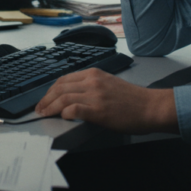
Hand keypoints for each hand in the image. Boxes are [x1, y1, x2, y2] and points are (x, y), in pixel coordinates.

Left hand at [35, 68, 177, 134]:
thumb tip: (74, 96)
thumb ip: (92, 87)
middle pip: (60, 87)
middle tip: (39, 108)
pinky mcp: (99, 110)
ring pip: (63, 98)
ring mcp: (95, 95)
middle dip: (46, 99)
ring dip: (50, 107)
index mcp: (94, 74)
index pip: (64, 79)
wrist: (150, 107)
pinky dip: (65, 113)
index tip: (45, 99)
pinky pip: (74, 109)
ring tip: (44, 114)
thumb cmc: (133, 99)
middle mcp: (92, 81)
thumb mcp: (109, 84)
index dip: (50, 90)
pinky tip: (62, 117)